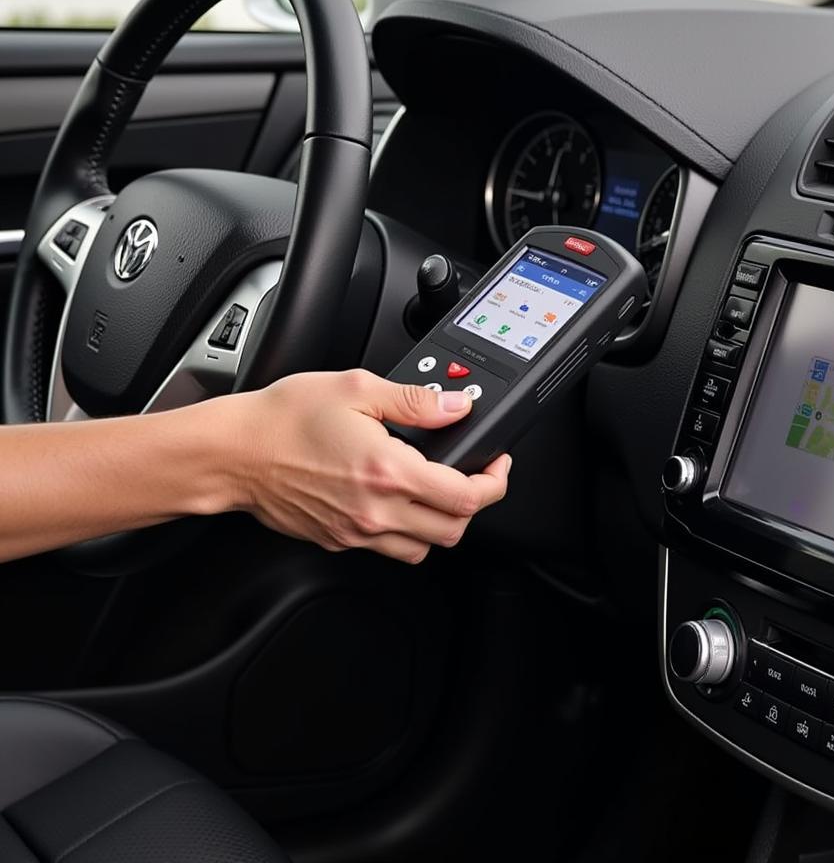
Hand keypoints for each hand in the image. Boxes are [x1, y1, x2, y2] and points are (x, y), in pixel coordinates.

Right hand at [236, 370, 510, 563]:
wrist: (232, 453)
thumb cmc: (283, 419)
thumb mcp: (356, 389)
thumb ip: (415, 401)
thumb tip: (455, 407)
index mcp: (388, 471)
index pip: (466, 496)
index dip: (494, 482)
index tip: (496, 465)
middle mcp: (376, 510)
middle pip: (454, 531)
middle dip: (473, 505)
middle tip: (472, 476)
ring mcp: (356, 532)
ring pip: (423, 548)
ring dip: (440, 523)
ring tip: (435, 491)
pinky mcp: (337, 541)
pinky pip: (387, 549)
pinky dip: (404, 532)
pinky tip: (395, 501)